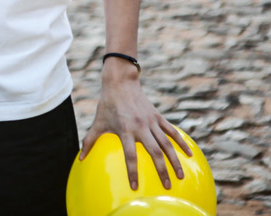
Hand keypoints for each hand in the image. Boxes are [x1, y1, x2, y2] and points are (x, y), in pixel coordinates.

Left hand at [81, 59, 189, 190]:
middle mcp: (140, 127)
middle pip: (154, 152)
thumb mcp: (98, 122)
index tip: (135, 187)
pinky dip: (182, 143)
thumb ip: (89, 140)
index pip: (130, 155)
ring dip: (175, 161)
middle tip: (167, 187)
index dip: (132, 172)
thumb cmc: (107, 104)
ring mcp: (151, 122)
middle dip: (161, 170)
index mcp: (125, 130)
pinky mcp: (158, 116)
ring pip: (167, 144)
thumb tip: (80, 158)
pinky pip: (172, 131)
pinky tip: (190, 155)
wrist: (121, 82)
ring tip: (181, 176)